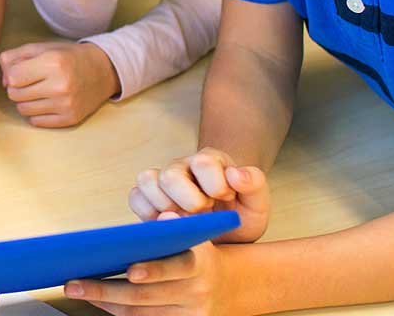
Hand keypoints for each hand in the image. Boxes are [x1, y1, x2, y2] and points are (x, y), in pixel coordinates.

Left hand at [0, 41, 119, 127]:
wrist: (103, 70)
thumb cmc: (68, 57)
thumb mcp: (42, 48)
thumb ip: (15, 58)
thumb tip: (3, 81)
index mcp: (53, 62)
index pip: (12, 78)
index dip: (11, 75)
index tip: (20, 71)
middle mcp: (60, 85)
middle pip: (15, 95)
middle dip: (16, 88)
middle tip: (29, 82)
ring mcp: (66, 104)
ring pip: (23, 109)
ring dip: (24, 101)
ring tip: (37, 91)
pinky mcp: (70, 119)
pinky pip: (36, 121)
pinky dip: (36, 113)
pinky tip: (46, 102)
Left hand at [64, 215, 241, 315]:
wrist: (225, 286)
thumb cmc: (195, 253)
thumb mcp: (192, 234)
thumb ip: (174, 225)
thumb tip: (163, 217)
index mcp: (199, 264)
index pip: (178, 267)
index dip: (154, 270)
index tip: (130, 270)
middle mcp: (195, 292)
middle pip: (145, 296)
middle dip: (105, 290)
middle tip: (73, 284)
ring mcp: (187, 314)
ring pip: (139, 312)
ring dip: (104, 302)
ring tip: (76, 289)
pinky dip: (115, 310)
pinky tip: (95, 299)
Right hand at [129, 148, 269, 242]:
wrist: (227, 231)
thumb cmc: (239, 214)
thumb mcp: (258, 203)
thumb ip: (254, 184)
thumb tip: (235, 174)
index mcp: (210, 161)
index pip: (203, 162)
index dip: (215, 185)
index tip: (226, 198)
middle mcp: (182, 166)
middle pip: (171, 175)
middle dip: (189, 201)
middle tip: (204, 213)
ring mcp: (162, 181)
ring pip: (147, 181)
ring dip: (166, 206)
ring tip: (184, 220)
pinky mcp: (147, 198)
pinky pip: (135, 197)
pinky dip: (147, 213)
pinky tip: (167, 224)